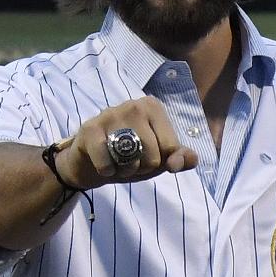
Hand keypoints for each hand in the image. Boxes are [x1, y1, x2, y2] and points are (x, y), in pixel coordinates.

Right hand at [53, 96, 198, 189]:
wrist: (88, 162)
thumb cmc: (128, 156)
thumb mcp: (159, 158)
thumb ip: (180, 158)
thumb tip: (187, 161)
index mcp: (154, 108)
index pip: (171, 148)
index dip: (159, 162)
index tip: (146, 155)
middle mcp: (135, 105)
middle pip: (153, 157)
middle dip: (141, 168)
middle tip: (128, 161)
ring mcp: (111, 114)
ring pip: (132, 159)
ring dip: (125, 171)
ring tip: (117, 162)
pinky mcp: (90, 128)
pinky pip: (107, 161)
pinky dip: (107, 171)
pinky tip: (104, 166)